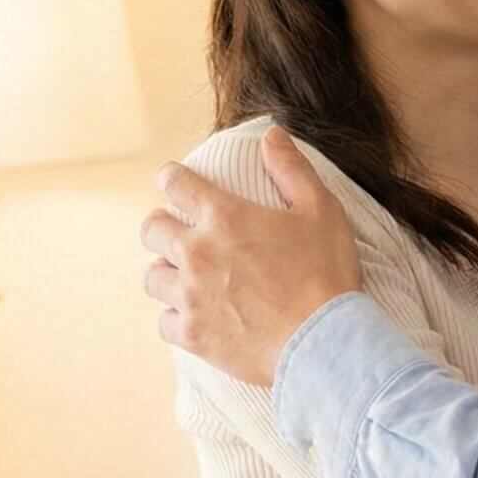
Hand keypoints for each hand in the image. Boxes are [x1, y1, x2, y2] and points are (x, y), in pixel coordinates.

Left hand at [141, 126, 362, 386]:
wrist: (323, 343)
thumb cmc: (325, 274)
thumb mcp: (321, 210)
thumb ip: (291, 169)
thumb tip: (271, 134)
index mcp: (224, 216)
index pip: (176, 184)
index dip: (171, 178)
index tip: (172, 181)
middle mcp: (197, 252)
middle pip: (152, 229)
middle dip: (161, 226)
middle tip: (177, 232)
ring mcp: (190, 296)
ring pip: (152, 278)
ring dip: (165, 272)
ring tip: (182, 276)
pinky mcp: (192, 334)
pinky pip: (163, 322)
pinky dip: (175, 318)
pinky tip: (194, 316)